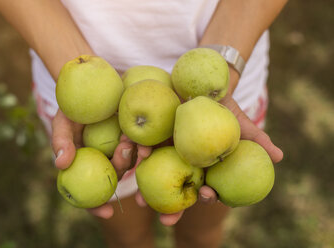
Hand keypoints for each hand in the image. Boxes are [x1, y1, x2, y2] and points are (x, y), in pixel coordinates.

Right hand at [51, 109, 151, 218]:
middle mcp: (103, 162)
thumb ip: (60, 141)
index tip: (107, 213)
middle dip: (119, 169)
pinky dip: (142, 147)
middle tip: (122, 149)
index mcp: (85, 166)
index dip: (96, 206)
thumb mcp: (62, 122)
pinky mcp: (133, 137)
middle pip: (114, 177)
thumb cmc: (71, 108)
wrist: (90, 86)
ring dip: (132, 156)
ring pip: (129, 162)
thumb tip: (61, 165)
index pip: (89, 194)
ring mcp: (119, 150)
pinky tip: (142, 142)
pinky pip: (140, 147)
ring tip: (128, 140)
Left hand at [135, 94, 282, 225]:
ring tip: (140, 202)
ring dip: (148, 188)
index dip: (206, 196)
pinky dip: (140, 153)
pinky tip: (138, 156)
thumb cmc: (224, 111)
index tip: (206, 196)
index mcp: (205, 167)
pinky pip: (145, 147)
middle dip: (171, 208)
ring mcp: (167, 152)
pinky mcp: (154, 137)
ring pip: (157, 174)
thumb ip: (257, 140)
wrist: (204, 88)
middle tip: (165, 218)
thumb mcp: (241, 124)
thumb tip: (279, 157)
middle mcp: (184, 163)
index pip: (206, 188)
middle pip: (178, 189)